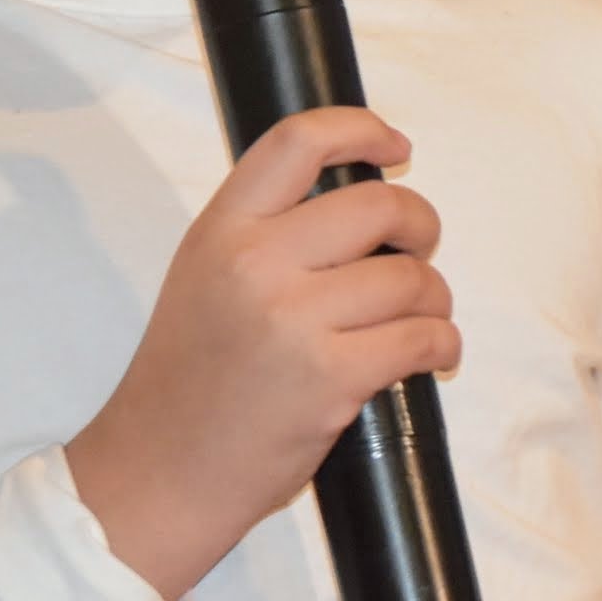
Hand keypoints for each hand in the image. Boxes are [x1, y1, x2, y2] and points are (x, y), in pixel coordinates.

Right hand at [66, 107, 459, 600]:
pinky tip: (431, 355)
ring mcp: (294, 320)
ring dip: (434, 298)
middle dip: (420, 225)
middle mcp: (256, 262)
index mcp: (222, 227)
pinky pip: (422, 337)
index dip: (361, 129)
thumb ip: (263, 230)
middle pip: (379, 206)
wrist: (159, 471)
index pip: (298, 141)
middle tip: (417, 250)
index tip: (395, 147)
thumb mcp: (203, 274)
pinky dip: (442, 344)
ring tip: (420, 317)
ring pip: (412, 278)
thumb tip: (360, 197)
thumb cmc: (190, 376)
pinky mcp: (330, 379)